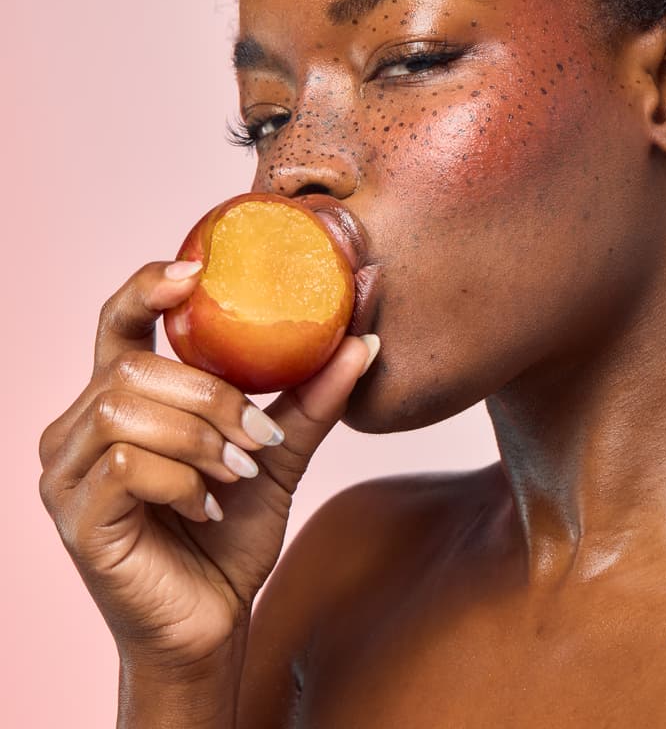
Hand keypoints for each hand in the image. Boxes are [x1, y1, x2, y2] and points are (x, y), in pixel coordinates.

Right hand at [39, 260, 377, 669]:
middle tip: (257, 435)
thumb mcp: (277, 453)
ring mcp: (67, 472)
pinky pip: (125, 466)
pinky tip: (207, 507)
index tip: (198, 272)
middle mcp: (79, 425)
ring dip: (198, 437)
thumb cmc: (229, 534)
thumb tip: (365, 339)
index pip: (118, 320)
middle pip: (135, 366)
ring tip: (237, 472)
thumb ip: (311, 397)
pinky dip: (181, 479)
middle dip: (210, 395)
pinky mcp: (74, 518)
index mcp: (121, 396)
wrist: (212, 625)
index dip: (148, 287)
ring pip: (125, 410)